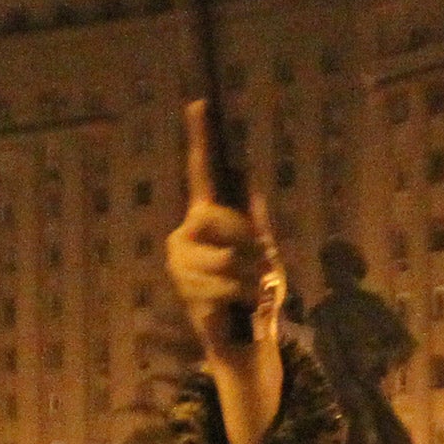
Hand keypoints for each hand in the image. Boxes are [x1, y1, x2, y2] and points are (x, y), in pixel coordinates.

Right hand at [165, 100, 284, 360]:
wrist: (241, 341)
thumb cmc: (251, 292)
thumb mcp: (262, 253)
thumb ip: (252, 221)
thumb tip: (246, 177)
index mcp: (204, 218)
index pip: (201, 171)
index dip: (201, 138)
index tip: (200, 102)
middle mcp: (184, 234)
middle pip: (228, 220)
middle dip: (254, 247)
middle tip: (260, 272)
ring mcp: (181, 261)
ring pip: (231, 256)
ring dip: (253, 278)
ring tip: (250, 292)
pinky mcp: (186, 287)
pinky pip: (228, 283)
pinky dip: (245, 298)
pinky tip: (240, 307)